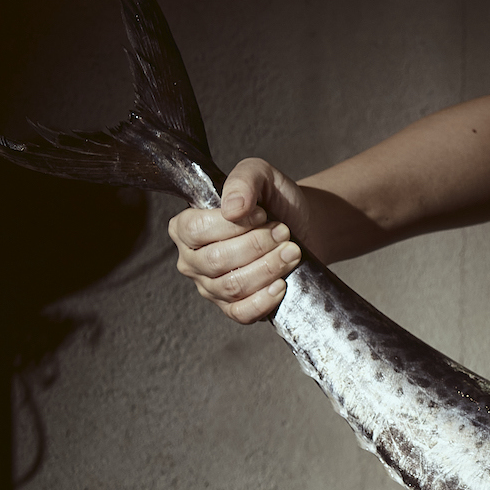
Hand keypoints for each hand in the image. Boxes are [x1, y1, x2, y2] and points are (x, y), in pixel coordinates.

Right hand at [168, 158, 308, 322]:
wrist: (304, 227)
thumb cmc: (275, 202)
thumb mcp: (261, 176)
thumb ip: (243, 181)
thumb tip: (232, 208)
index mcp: (185, 227)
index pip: (195, 229)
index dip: (232, 224)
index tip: (263, 215)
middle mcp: (192, 259)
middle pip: (216, 260)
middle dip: (257, 245)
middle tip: (283, 233)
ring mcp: (210, 287)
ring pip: (232, 286)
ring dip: (269, 268)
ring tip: (291, 251)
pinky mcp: (232, 308)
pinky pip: (241, 313)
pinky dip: (264, 300)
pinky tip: (282, 284)